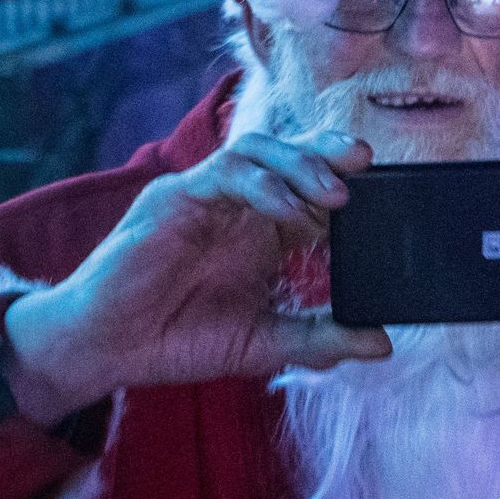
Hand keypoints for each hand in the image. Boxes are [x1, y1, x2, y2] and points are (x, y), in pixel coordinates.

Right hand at [2, 132, 391, 424]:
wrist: (110, 349)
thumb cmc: (178, 339)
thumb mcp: (264, 344)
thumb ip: (321, 339)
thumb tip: (383, 341)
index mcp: (263, 233)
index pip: (313, 191)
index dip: (348, 188)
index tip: (389, 201)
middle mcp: (238, 206)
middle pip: (290, 156)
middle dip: (330, 153)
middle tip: (368, 163)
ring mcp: (206, 197)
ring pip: (258, 149)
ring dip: (300, 162)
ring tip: (334, 193)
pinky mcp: (175, 198)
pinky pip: (224, 172)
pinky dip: (261, 185)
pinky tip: (288, 210)